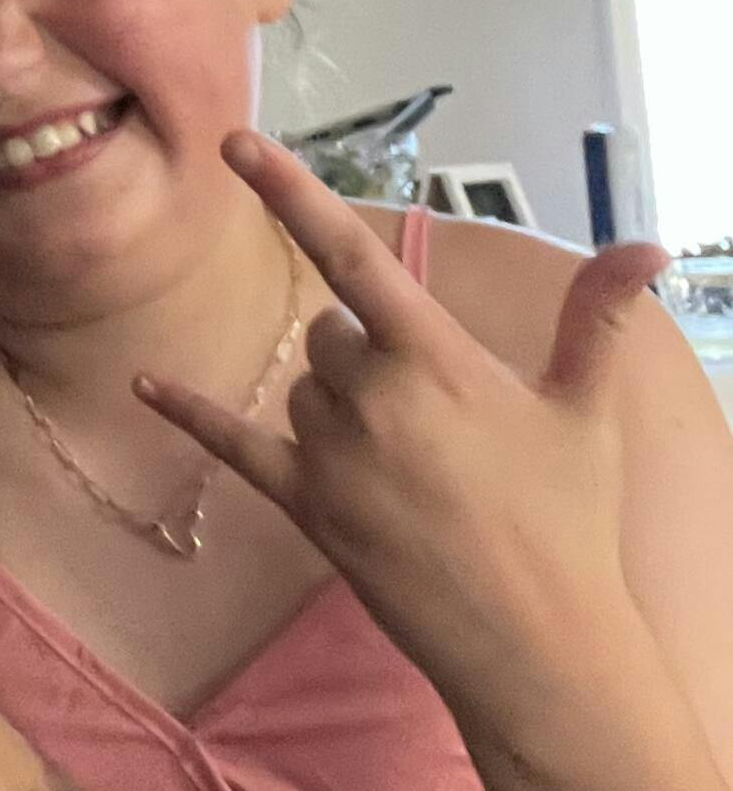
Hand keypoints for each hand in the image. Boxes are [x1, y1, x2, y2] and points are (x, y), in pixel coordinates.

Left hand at [136, 133, 665, 730]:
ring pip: (303, 389)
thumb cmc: (570, 522)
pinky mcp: (306, 507)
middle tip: (438, 418)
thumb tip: (648, 245)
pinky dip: (188, 413)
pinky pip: (232, 445)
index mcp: (434, 360)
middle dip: (369, 354)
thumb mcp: (585, 412)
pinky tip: (141, 383)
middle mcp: (370, 398)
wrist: (540, 647)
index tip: (237, 143)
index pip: (351, 256)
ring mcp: (331, 455)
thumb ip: (596, 319)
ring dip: (339, 404)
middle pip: (332, 334)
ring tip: (413, 465)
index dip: (292, 192)